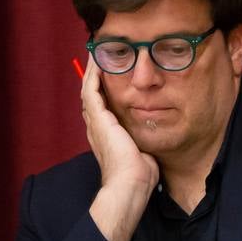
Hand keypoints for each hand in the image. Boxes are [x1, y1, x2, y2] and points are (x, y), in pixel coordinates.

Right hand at [81, 58, 156, 240]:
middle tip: (100, 59)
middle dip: (95, 77)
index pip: (102, 108)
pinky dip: (92, 75)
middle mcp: (97, 127)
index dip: (104, 92)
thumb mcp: (143, 154)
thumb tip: (152, 145)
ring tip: (97, 55)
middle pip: (92, 96)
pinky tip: (96, 62)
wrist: (130, 185)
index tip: (110, 78)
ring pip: (89, 90)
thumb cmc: (139, 176)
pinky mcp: (98, 119)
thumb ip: (144, 144)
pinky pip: (91, 91)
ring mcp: (95, 123)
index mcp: (106, 136)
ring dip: (92, 72)